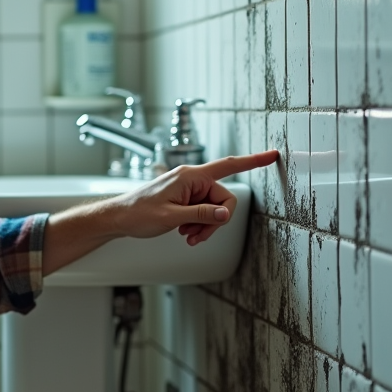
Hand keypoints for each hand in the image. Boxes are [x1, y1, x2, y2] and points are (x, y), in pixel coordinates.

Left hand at [108, 150, 279, 245]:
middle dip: (213, 222)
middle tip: (195, 236)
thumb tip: (225, 215)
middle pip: (222, 200)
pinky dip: (197, 225)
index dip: (252, 161)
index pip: (228, 166)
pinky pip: (202, 212)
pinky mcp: (185, 198)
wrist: (119, 217)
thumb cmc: (138, 213)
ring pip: (213, 210)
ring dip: (204, 226)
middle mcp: (192, 179)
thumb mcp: (171, 218)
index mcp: (190, 176)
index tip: (272, 155)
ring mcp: (188, 189)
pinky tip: (183, 232)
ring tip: (186, 235)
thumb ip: (200, 215)